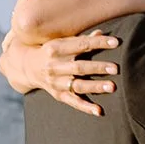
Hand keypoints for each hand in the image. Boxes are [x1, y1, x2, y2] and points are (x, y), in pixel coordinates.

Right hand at [0, 31, 120, 116]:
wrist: (28, 67)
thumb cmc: (51, 51)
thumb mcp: (62, 41)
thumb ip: (82, 39)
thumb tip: (102, 33)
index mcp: (56, 48)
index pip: (80, 45)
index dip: (98, 43)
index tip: (115, 42)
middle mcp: (54, 66)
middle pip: (78, 67)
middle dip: (97, 67)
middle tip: (115, 68)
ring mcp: (56, 82)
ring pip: (77, 85)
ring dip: (95, 87)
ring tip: (112, 87)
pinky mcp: (58, 94)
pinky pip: (73, 102)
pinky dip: (86, 107)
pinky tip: (99, 111)